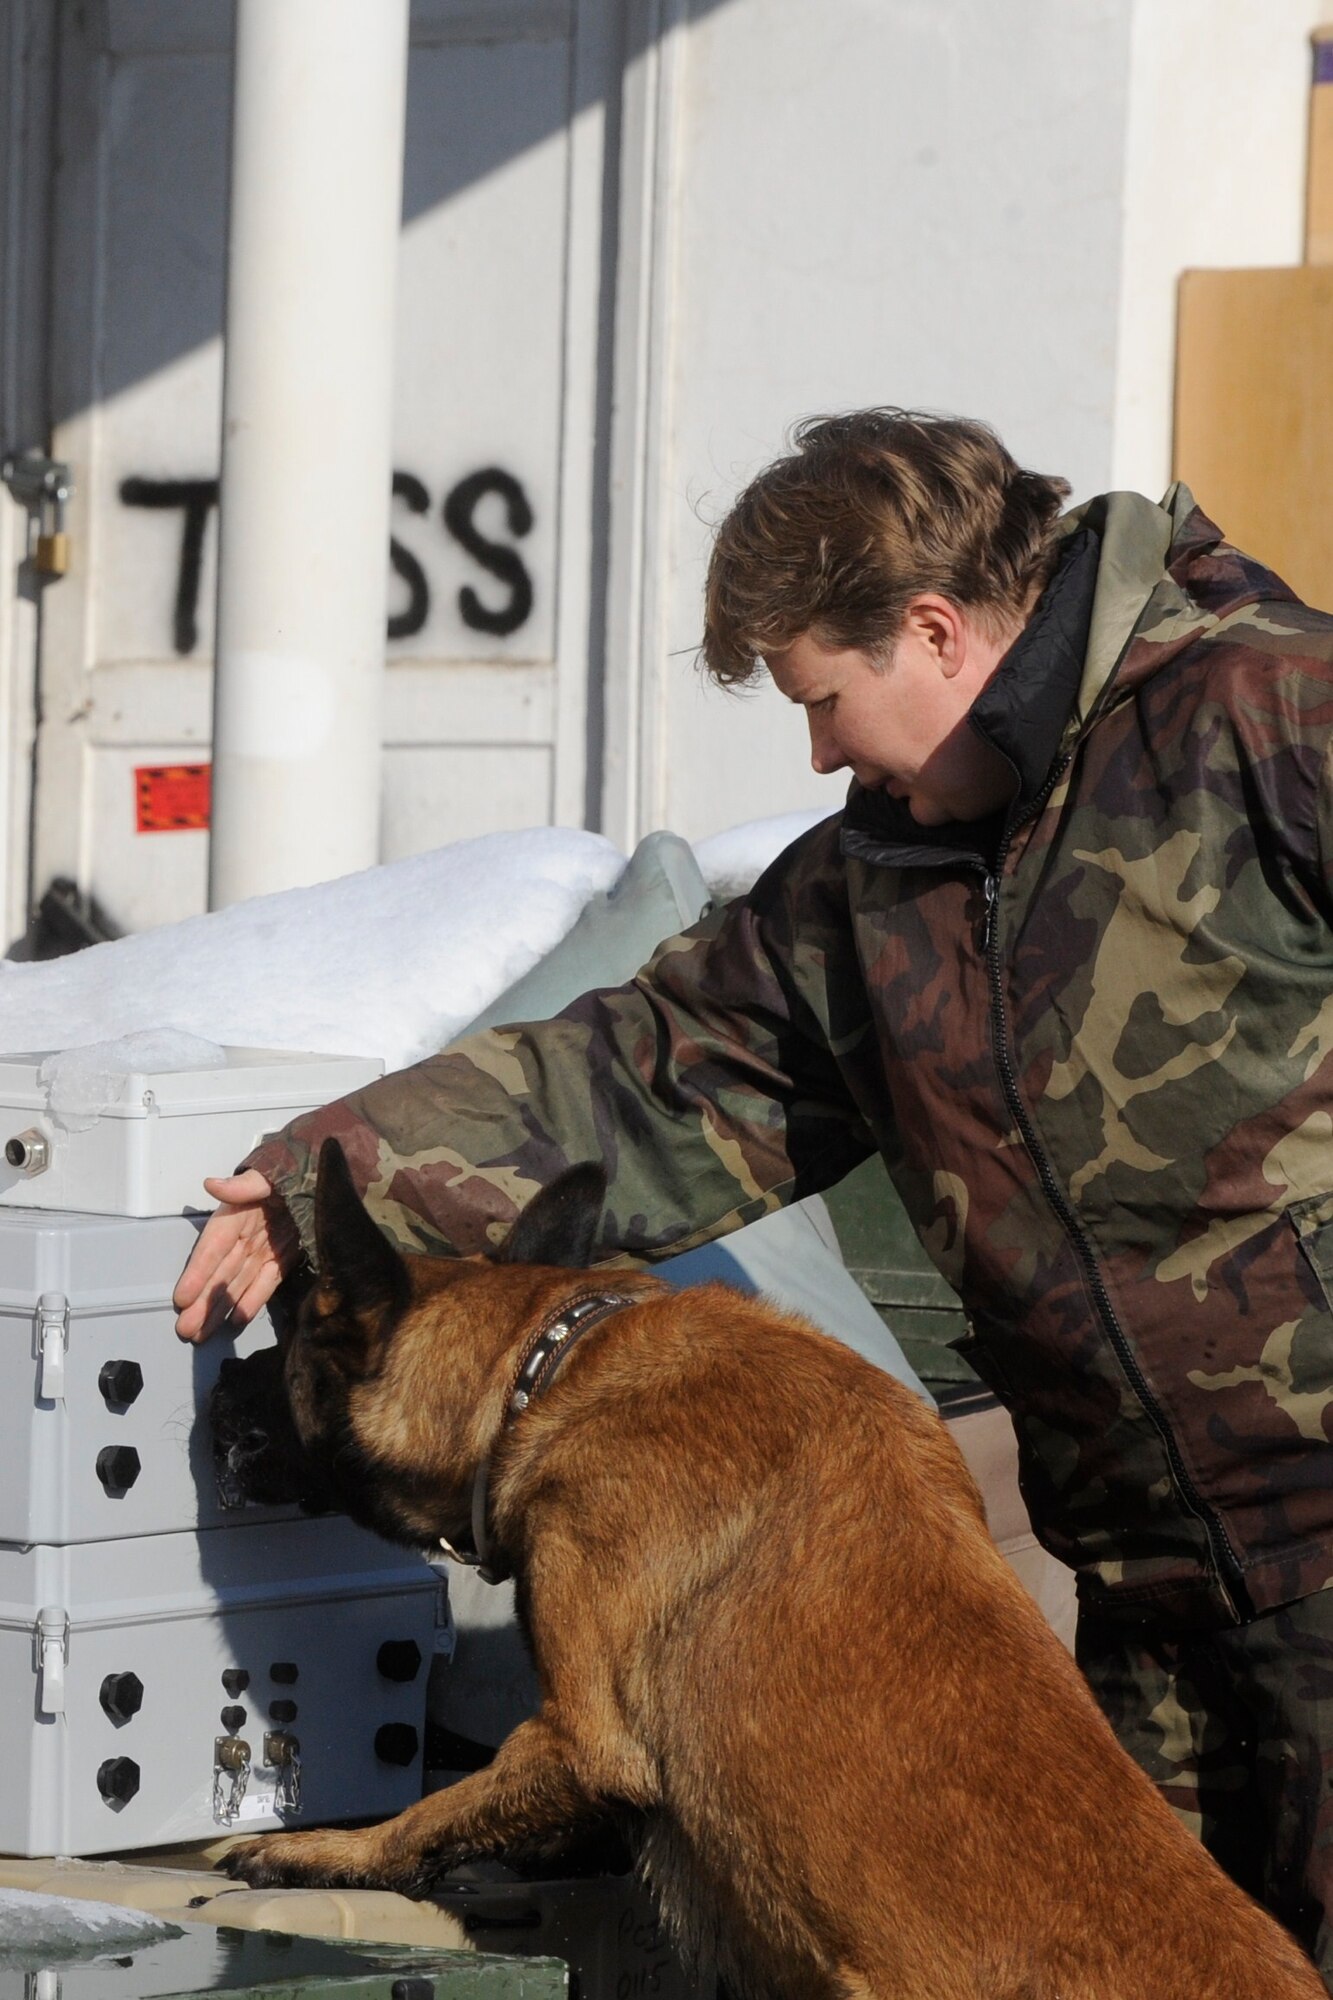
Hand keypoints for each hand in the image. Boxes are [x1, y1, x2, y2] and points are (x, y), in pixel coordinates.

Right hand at [173, 1170, 300, 1340]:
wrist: (322, 1170)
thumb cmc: (292, 1168)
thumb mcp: (269, 1173)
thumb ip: (244, 1184)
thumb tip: (212, 1185)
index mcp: (236, 1214)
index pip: (213, 1248)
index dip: (197, 1272)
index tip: (182, 1297)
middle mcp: (245, 1236)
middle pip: (221, 1273)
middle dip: (204, 1302)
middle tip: (185, 1330)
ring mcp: (263, 1248)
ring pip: (238, 1283)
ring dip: (220, 1308)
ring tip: (200, 1334)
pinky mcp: (283, 1257)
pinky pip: (266, 1282)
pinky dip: (253, 1301)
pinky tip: (237, 1321)